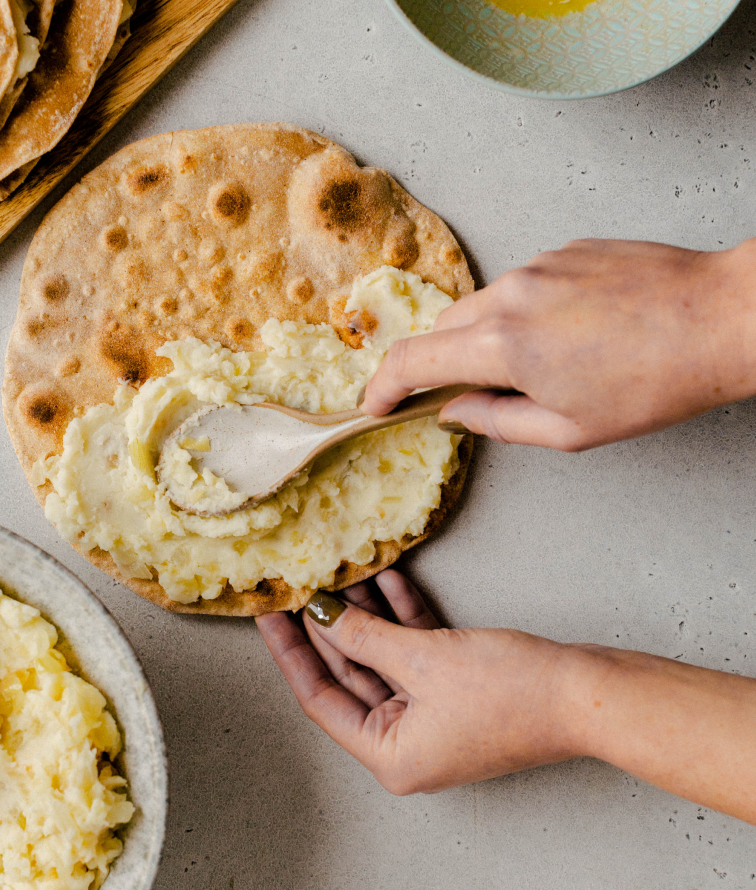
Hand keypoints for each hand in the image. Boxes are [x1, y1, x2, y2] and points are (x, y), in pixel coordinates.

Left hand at [257, 569, 755, 822]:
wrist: (589, 693)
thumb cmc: (510, 690)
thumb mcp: (422, 659)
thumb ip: (364, 636)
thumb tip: (321, 614)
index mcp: (389, 755)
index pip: (318, 698)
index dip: (290, 650)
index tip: (267, 612)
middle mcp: (406, 743)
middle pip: (349, 675)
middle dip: (329, 625)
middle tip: (299, 583)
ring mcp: (433, 719)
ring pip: (383, 659)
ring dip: (365, 615)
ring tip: (340, 568)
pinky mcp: (458, 694)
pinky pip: (415, 654)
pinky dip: (402, 619)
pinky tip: (385, 579)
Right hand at [362, 239, 755, 450]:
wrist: (722, 319)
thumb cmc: (655, 383)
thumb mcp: (568, 430)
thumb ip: (496, 422)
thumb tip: (456, 411)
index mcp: (503, 346)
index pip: (412, 361)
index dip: (383, 387)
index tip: (377, 403)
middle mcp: (510, 296)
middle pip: (440, 330)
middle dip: (441, 364)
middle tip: (469, 393)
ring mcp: (539, 265)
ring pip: (480, 305)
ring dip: (486, 337)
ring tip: (542, 364)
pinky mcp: (567, 250)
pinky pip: (522, 285)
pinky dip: (523, 313)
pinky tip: (570, 333)